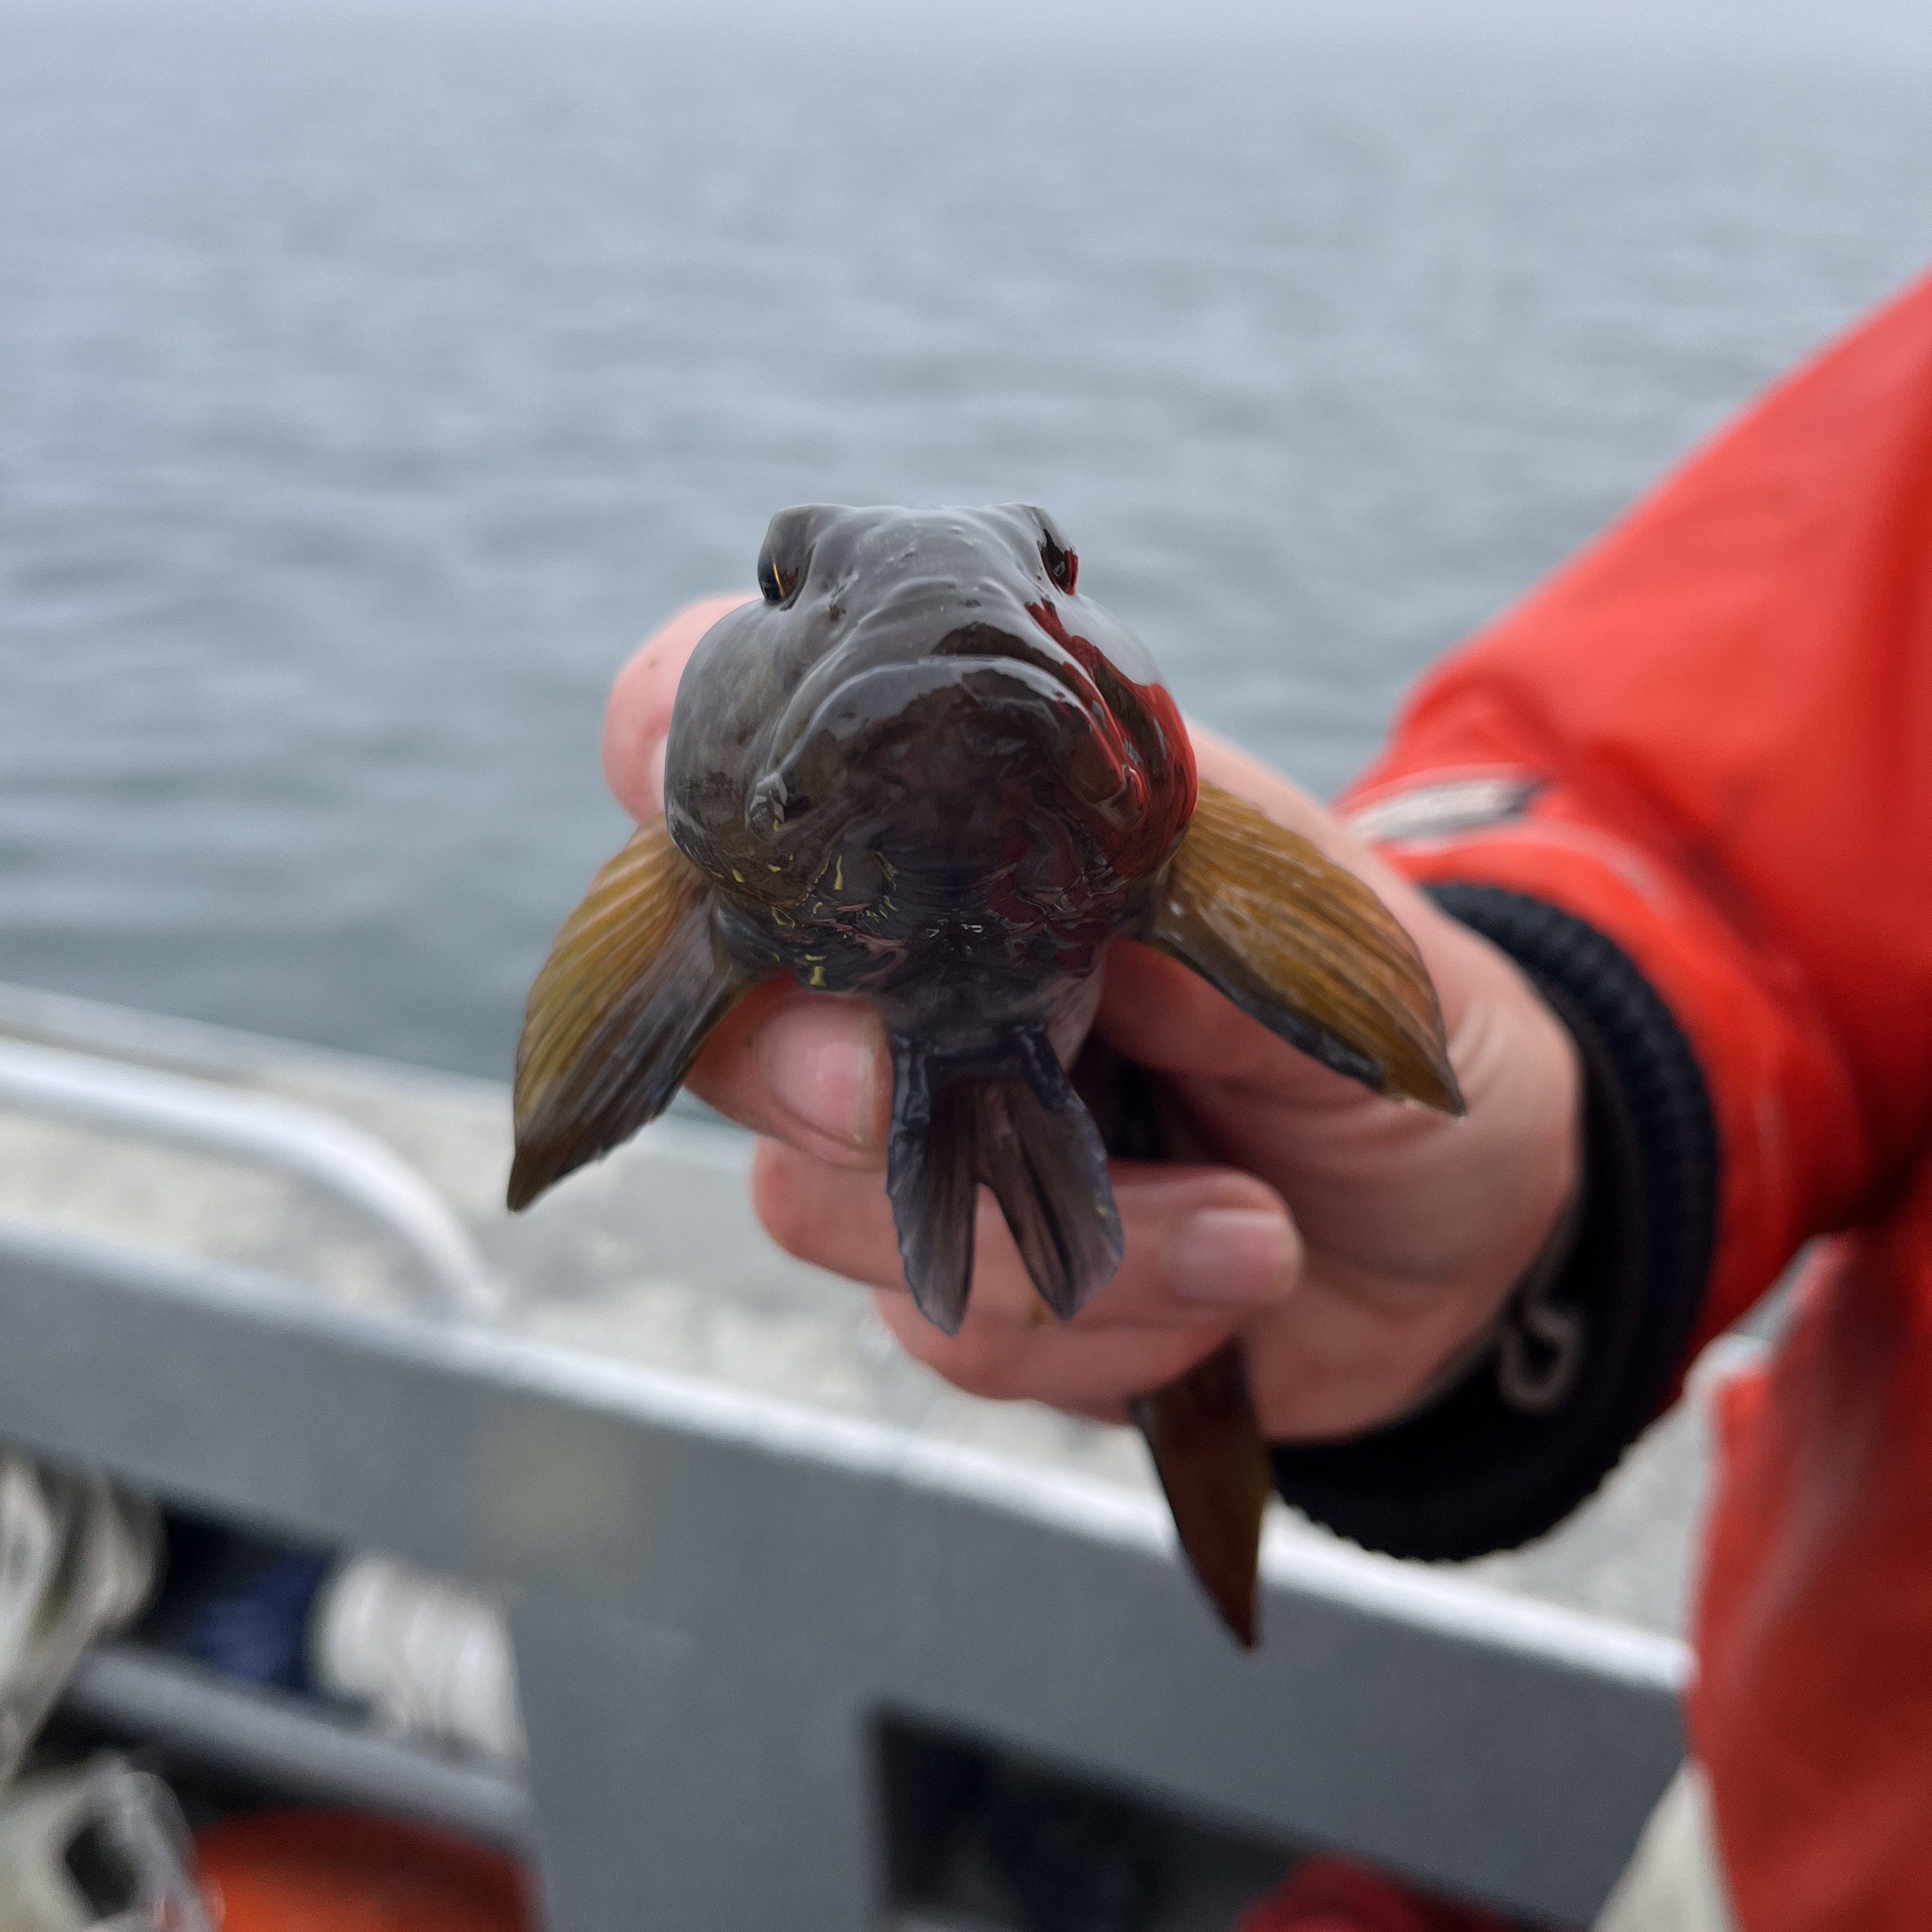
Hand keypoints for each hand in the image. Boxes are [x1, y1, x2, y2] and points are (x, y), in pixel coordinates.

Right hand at [602, 599, 1581, 1439]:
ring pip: (815, 1207)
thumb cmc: (1389, 1024)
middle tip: (1040, 1079)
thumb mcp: (1321, 927)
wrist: (1470, 1222)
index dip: (667, 751)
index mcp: (963, 823)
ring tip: (1249, 1219)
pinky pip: (943, 1334)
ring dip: (1047, 1235)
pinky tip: (1231, 1277)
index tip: (707, 810)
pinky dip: (1103, 1327)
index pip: (727, 737)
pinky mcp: (957, 1286)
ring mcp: (911, 1144)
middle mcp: (899, 976)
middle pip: (724, 1023)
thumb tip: (1011, 951)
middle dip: (854, 1081)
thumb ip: (1155, 910)